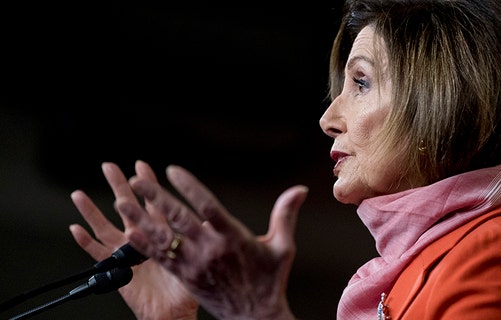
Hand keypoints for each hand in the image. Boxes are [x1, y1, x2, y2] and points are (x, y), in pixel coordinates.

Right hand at [69, 161, 198, 319]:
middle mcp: (141, 240)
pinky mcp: (116, 270)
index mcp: (161, 235)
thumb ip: (200, 237)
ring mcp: (126, 254)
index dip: (147, 185)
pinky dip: (85, 242)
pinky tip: (75, 228)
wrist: (173, 313)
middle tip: (109, 166)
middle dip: (118, 187)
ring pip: (105, 227)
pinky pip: (97, 254)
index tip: (141, 165)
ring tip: (79, 194)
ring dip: (92, 211)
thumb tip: (208, 218)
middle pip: (126, 208)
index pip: (152, 203)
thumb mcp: (196, 258)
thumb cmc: (187, 290)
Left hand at [117, 160, 307, 319]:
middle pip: (179, 219)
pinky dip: (144, 245)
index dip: (189, 186)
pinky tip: (129, 232)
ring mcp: (195, 265)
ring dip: (141, 219)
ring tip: (122, 202)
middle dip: (156, 198)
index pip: (207, 207)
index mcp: (233, 238)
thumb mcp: (283, 247)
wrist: (254, 316)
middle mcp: (210, 250)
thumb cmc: (271, 281)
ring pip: (163, 238)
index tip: (173, 170)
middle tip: (137, 180)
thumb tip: (300, 189)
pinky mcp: (186, 277)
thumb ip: (286, 215)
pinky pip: (161, 259)